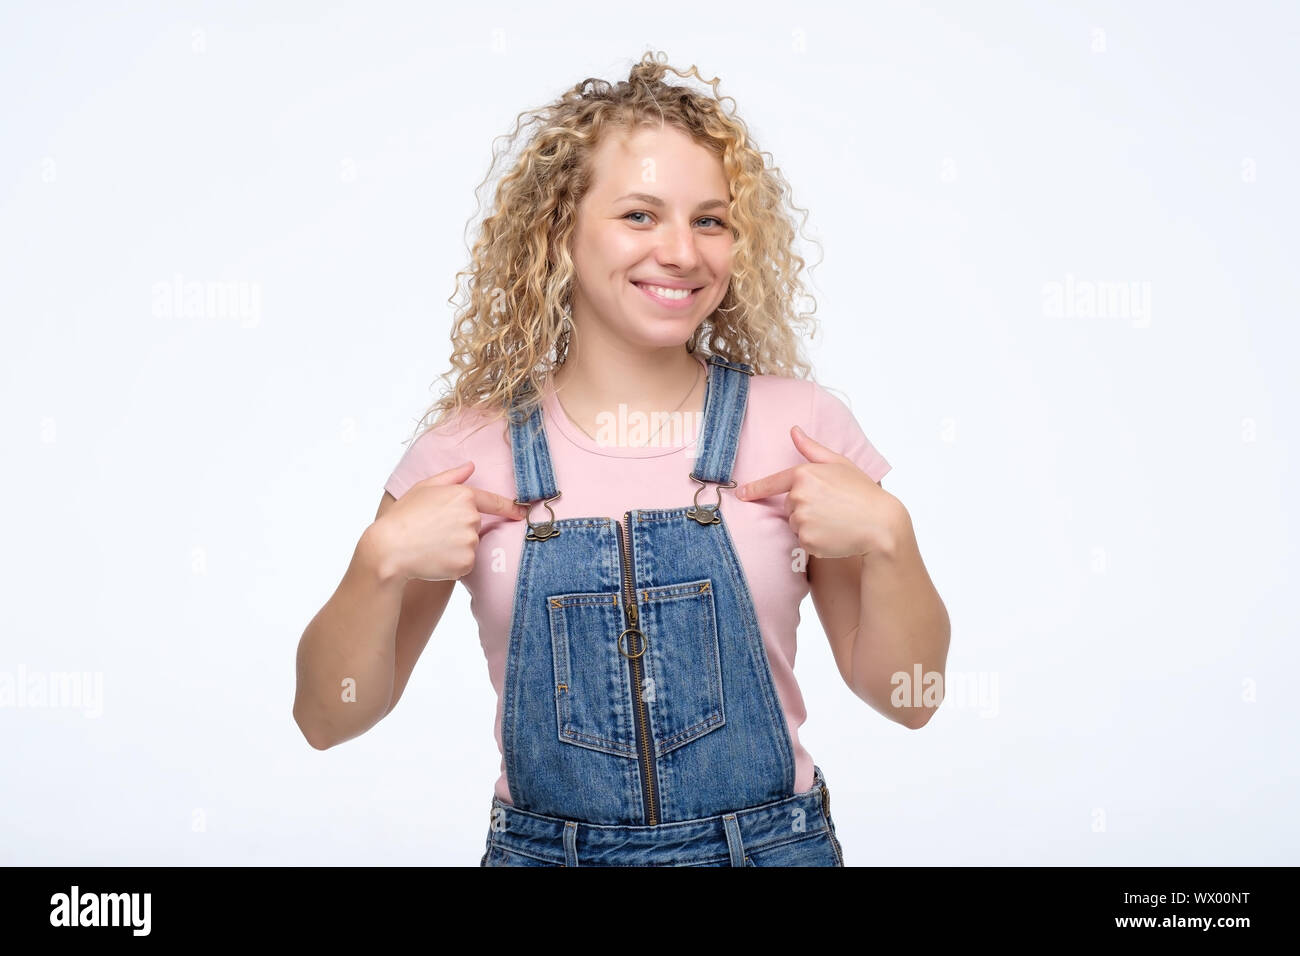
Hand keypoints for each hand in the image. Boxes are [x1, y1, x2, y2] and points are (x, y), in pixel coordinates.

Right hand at [373, 461, 526, 581]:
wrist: (389, 549)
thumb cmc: (403, 516)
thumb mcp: (423, 488)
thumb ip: (451, 477)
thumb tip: (471, 466)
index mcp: (463, 496)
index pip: (494, 502)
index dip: (510, 508)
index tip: (521, 512)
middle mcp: (471, 518)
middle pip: (475, 526)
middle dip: (459, 529)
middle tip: (433, 531)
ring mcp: (470, 542)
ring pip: (470, 546)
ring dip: (456, 547)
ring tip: (431, 545)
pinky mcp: (466, 563)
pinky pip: (465, 563)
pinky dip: (453, 564)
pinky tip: (434, 559)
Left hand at [734, 425, 896, 557]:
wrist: (881, 524)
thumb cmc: (862, 492)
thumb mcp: (839, 463)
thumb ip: (812, 449)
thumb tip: (794, 431)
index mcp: (804, 474)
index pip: (772, 482)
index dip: (755, 489)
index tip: (741, 494)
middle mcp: (798, 497)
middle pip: (789, 506)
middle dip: (806, 507)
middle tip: (832, 507)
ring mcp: (802, 520)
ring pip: (796, 524)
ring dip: (810, 524)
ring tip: (835, 521)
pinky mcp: (807, 541)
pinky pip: (804, 541)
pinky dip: (816, 540)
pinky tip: (834, 534)